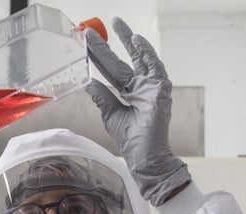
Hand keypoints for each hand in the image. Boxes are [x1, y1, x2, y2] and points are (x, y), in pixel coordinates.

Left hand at [85, 18, 189, 205]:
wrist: (144, 157)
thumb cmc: (131, 141)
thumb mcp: (111, 114)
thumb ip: (102, 97)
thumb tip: (89, 81)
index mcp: (127, 94)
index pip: (110, 70)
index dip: (98, 57)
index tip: (86, 43)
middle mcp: (139, 87)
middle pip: (122, 60)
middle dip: (108, 44)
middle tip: (92, 30)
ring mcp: (150, 87)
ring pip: (138, 58)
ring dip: (128, 40)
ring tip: (117, 23)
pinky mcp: (160, 90)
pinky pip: (154, 66)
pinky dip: (147, 52)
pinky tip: (136, 40)